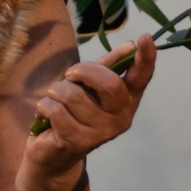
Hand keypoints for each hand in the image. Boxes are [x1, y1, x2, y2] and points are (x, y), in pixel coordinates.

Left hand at [26, 35, 155, 173]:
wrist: (53, 152)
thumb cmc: (73, 112)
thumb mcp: (90, 86)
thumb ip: (108, 66)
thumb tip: (130, 45)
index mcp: (127, 100)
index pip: (141, 77)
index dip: (145, 58)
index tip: (145, 37)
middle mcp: (121, 118)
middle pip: (110, 84)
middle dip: (81, 71)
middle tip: (70, 76)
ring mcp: (101, 133)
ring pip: (73, 95)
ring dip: (56, 91)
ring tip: (55, 99)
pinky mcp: (78, 142)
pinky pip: (56, 109)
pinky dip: (45, 105)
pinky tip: (47, 115)